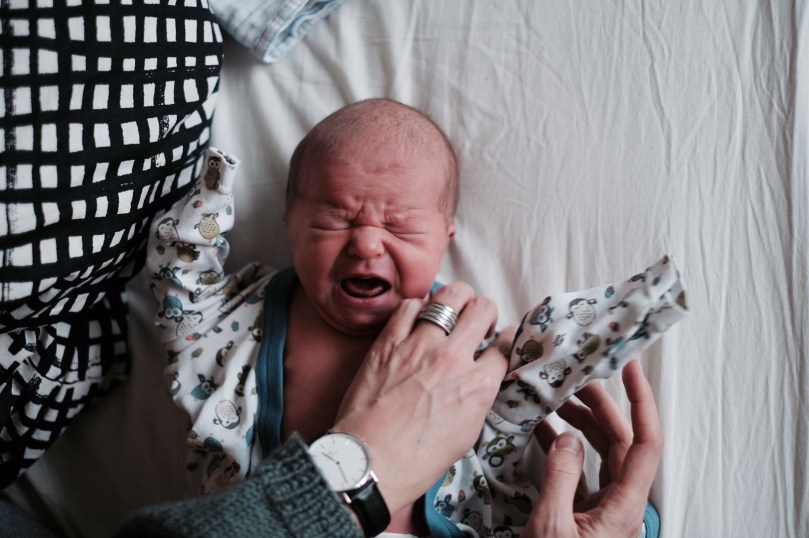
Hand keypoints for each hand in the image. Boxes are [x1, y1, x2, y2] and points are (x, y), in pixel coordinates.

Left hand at [332, 282, 516, 512]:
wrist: (371, 461)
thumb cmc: (417, 459)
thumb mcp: (466, 434)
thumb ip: (478, 398)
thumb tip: (482, 377)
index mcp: (477, 386)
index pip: (504, 347)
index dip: (505, 340)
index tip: (500, 338)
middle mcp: (453, 359)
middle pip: (482, 308)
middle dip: (484, 312)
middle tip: (476, 322)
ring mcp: (420, 346)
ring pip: (450, 295)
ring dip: (456, 300)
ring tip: (450, 312)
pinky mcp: (389, 341)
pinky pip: (409, 305)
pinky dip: (418, 307)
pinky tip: (417, 319)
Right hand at [525, 360, 662, 537]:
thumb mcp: (551, 527)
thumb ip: (560, 478)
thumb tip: (566, 437)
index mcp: (624, 508)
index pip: (645, 444)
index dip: (642, 403)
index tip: (630, 369)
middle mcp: (621, 506)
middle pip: (621, 443)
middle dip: (602, 407)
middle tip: (578, 380)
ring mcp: (604, 512)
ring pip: (602, 456)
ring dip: (582, 425)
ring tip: (559, 401)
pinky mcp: (586, 518)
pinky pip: (581, 474)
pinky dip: (565, 450)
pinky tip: (547, 434)